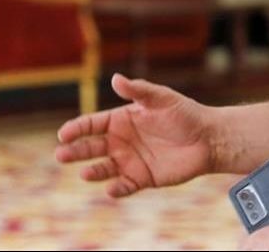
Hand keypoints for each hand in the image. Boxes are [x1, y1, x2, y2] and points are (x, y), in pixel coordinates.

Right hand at [54, 73, 214, 196]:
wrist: (207, 138)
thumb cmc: (184, 114)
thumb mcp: (161, 98)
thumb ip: (138, 90)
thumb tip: (115, 79)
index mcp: (120, 120)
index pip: (91, 124)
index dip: (76, 128)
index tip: (64, 134)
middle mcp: (120, 141)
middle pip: (91, 147)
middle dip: (75, 151)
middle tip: (61, 155)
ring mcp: (130, 161)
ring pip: (104, 168)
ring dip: (92, 171)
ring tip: (84, 173)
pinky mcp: (142, 178)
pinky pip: (124, 186)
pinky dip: (116, 189)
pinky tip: (110, 190)